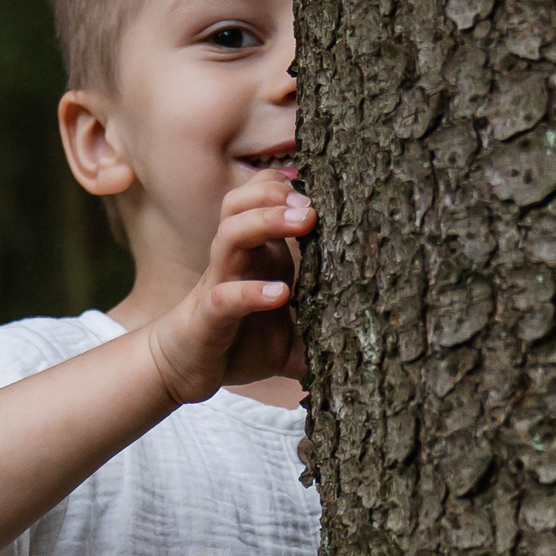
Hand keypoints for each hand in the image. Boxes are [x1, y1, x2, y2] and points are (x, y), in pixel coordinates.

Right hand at [141, 174, 312, 405]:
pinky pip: (225, 296)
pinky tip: (280, 293)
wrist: (183, 368)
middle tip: (313, 204)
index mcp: (256, 254)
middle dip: (276, 193)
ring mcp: (219, 284)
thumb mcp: (290, 332)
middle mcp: (236, 260)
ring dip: (266, 221)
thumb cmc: (237, 340)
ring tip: (303, 223)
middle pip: (241, 202)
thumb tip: (372, 350)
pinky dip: (252, 292)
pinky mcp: (209, 318)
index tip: (326, 196)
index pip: (261, 197)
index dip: (289, 187)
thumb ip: (325, 333)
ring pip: (231, 234)